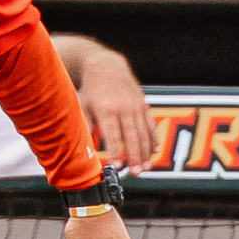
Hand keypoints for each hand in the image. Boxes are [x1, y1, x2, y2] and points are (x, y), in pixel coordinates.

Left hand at [76, 56, 156, 172]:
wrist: (106, 65)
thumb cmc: (92, 89)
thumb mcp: (84, 106)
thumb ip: (86, 128)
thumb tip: (84, 149)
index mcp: (107, 109)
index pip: (113, 136)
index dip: (116, 152)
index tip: (116, 167)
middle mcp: (124, 107)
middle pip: (132, 136)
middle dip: (134, 156)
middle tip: (136, 173)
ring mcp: (136, 105)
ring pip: (144, 132)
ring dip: (145, 152)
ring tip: (145, 168)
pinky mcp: (143, 103)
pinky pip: (150, 124)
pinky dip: (153, 138)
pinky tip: (154, 151)